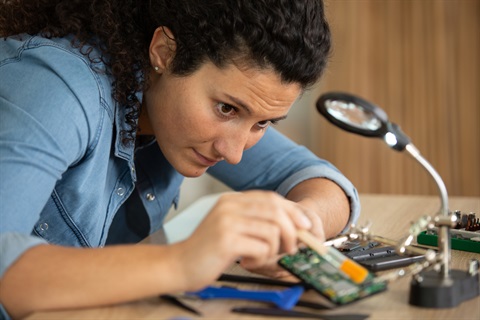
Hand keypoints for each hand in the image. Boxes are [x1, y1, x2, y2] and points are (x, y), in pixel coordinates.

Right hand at [173, 191, 312, 289]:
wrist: (179, 264)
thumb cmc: (207, 249)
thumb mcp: (231, 226)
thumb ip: (255, 221)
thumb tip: (292, 226)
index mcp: (231, 200)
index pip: (271, 198)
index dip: (292, 212)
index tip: (304, 226)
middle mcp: (230, 206)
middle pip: (276, 211)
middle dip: (290, 231)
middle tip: (290, 247)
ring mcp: (227, 221)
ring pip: (272, 230)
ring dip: (274, 249)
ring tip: (260, 257)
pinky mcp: (226, 240)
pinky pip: (261, 247)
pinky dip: (261, 259)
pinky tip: (247, 262)